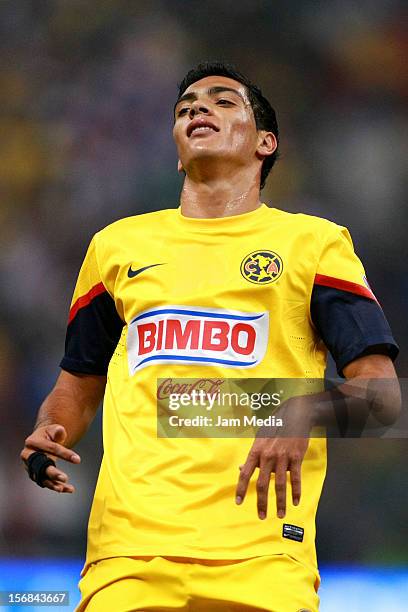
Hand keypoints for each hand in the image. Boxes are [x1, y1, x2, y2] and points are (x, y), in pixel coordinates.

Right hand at [20, 424, 80, 492]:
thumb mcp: (53, 429)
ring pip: (41, 477)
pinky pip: (45, 482)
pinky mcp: (35, 474)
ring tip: (63, 488)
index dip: (64, 453)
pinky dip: (56, 486)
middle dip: (53, 473)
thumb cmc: (49, 434)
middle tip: (65, 478)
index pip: (50, 448)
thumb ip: (57, 431)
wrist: (43, 440)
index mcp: (32, 441)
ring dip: (52, 484)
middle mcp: (28, 455)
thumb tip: (60, 431)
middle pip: (41, 466)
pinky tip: (68, 489)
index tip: (78, 460)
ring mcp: (30, 466)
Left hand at [235, 396, 313, 518]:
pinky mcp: (296, 457)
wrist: (294, 414)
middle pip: (262, 484)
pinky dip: (295, 492)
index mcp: (256, 451)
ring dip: (280, 502)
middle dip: (261, 502)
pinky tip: (295, 501)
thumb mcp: (259, 439)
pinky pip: (296, 478)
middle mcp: (267, 455)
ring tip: (280, 514)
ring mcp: (282, 457)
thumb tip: (241, 470)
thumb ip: (252, 456)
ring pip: (280, 484)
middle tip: (261, 516)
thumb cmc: (274, 427)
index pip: (245, 473)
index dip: (241, 489)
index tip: (238, 502)